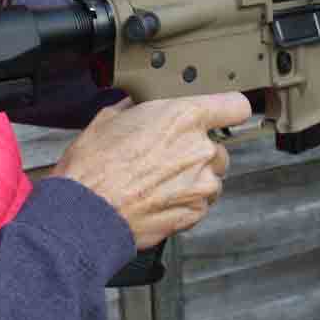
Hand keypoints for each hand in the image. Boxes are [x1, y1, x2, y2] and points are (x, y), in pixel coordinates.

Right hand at [51, 93, 249, 248]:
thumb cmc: (93, 167)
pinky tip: (157, 199)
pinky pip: (200, 204)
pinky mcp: (194, 213)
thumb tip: (137, 107)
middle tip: (167, 156)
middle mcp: (200, 150)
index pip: (235, 105)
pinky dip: (185, 203)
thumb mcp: (110, 119)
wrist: (85, 213)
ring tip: (158, 182)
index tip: (222, 114)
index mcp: (184, 117)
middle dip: (198, 151)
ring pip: (211, 178)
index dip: (227, 110)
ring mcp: (200, 185)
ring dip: (193, 179)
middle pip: (219, 147)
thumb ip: (138, 109)